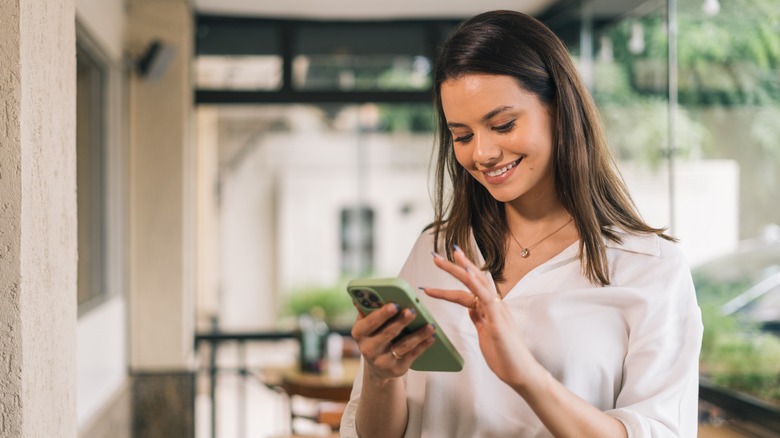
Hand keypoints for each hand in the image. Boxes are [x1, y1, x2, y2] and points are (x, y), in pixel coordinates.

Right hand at [351, 303, 435, 381]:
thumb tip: (367, 291)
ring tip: (430, 325)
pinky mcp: (396, 369)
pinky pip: (412, 355)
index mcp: (359, 333)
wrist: (377, 366)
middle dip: (401, 321)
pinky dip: (423, 345)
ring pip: (403, 345)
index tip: (395, 304)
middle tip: (412, 311)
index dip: (382, 314)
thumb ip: (368, 309)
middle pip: (387, 333)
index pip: (370, 322)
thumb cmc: (374, 336)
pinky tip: (431, 337)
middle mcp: (368, 349)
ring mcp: (382, 361)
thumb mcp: (367, 324)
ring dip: (418, 334)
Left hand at [424, 246, 538, 388]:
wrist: (520, 373)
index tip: (441, 263)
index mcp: (489, 308)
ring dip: (462, 269)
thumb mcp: (486, 333)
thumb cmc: (505, 355)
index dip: (454, 276)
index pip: (468, 287)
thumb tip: (470, 308)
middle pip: (472, 280)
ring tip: (449, 257)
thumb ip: (479, 319)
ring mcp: (497, 311)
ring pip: (479, 284)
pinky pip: (486, 298)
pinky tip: (467, 274)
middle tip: (435, 256)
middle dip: (454, 267)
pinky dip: (476, 284)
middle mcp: (494, 305)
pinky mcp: (498, 321)